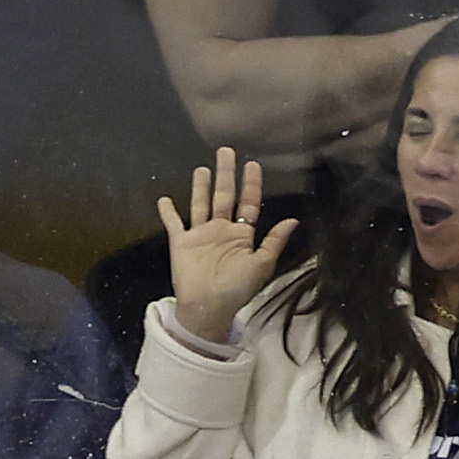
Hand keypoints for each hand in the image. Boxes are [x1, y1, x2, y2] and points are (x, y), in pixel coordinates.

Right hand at [160, 149, 300, 346]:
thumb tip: (294, 221)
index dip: (251, 185)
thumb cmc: (237, 288)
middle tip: (227, 152)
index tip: (253, 165)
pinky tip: (164, 199)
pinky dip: (168, 212)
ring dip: (201, 187)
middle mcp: (221, 231)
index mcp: (241, 235)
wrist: (208, 306)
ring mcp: (200, 236)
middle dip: (226, 174)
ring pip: (201, 204)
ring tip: (203, 169)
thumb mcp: (262, 264)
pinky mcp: (181, 242)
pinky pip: (173, 223)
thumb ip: (275, 241)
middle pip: (224, 196)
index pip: (248, 204)